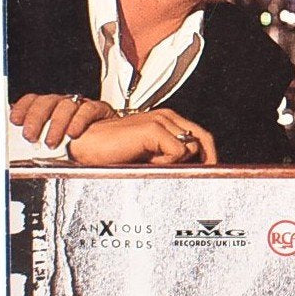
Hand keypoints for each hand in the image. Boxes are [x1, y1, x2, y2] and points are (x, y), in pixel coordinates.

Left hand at [10, 93, 114, 147]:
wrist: (121, 144)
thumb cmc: (89, 148)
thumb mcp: (59, 145)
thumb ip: (42, 141)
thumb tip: (19, 151)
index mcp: (53, 110)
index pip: (34, 100)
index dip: (23, 108)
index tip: (15, 120)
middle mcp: (67, 105)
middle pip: (47, 101)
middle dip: (36, 118)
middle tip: (30, 136)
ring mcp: (84, 106)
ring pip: (66, 105)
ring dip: (56, 124)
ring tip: (52, 142)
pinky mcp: (102, 110)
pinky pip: (88, 109)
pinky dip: (79, 120)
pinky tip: (74, 133)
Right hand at [68, 109, 218, 165]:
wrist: (85, 147)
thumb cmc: (113, 155)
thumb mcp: (147, 156)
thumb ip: (168, 157)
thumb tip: (193, 173)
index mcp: (167, 120)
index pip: (200, 136)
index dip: (208, 155)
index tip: (209, 174)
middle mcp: (167, 116)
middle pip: (203, 139)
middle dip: (208, 160)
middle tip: (204, 179)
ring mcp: (161, 120)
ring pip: (191, 148)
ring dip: (177, 164)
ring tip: (153, 167)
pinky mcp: (153, 127)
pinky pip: (177, 153)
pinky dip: (166, 164)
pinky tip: (147, 163)